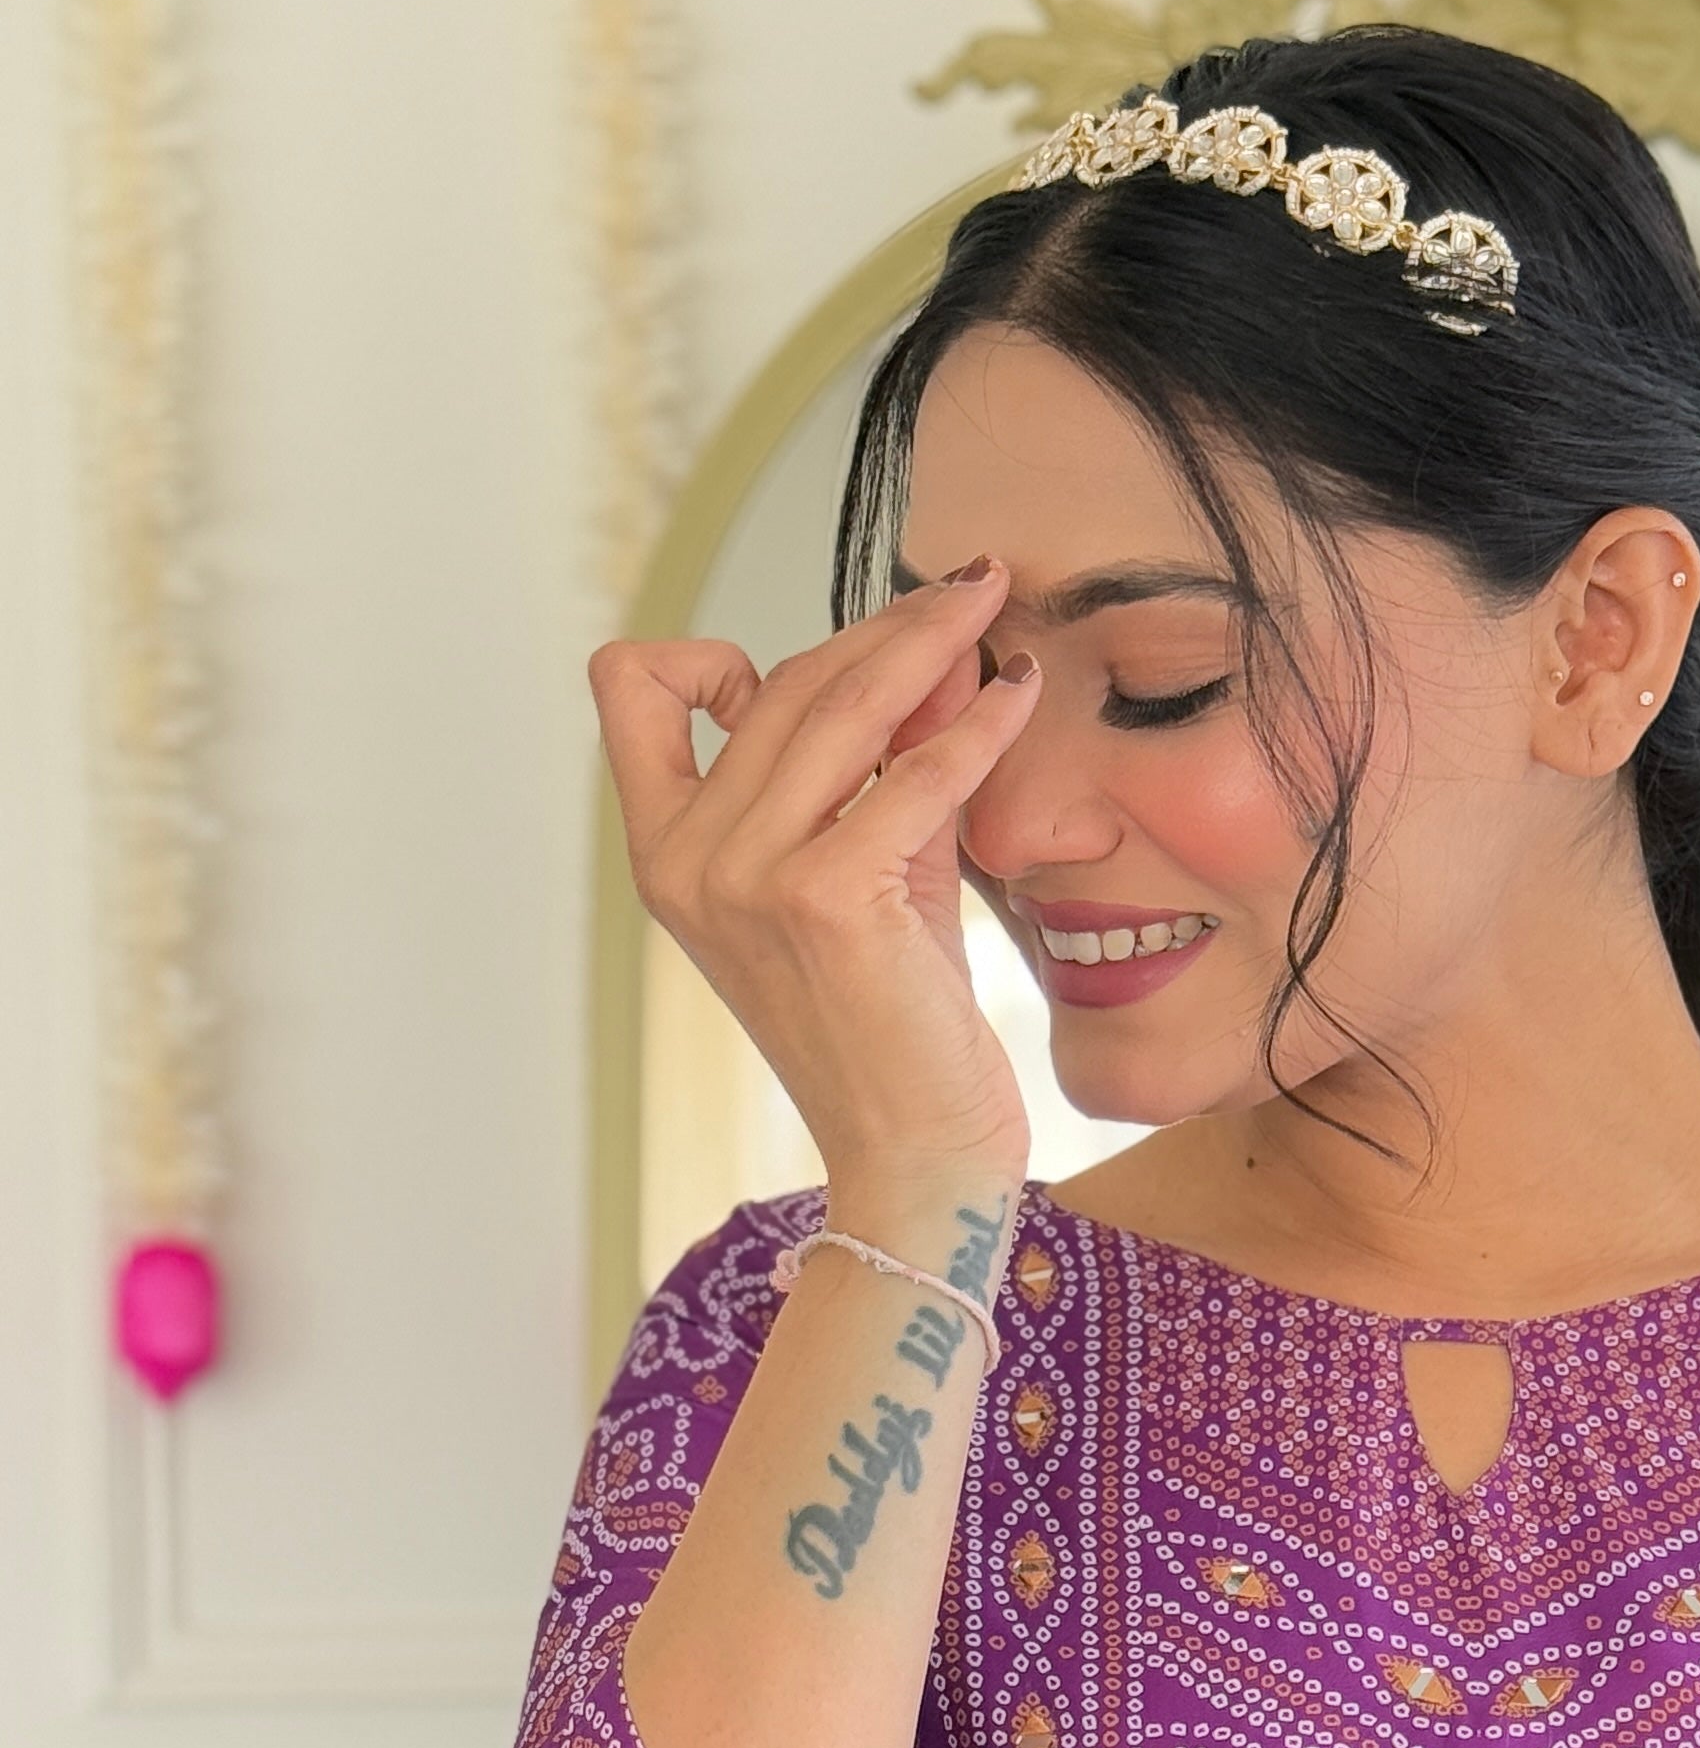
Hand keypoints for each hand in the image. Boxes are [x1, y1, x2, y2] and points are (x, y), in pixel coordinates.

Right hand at [590, 561, 1041, 1238]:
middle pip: (775, 680)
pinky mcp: (825, 897)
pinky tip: (1021, 692)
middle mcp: (688, 859)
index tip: (807, 670)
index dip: (710, 653)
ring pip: (838, 701)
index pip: (630, 687)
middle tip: (964, 592)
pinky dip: (976, 722)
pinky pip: (912, 772)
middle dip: (878, 626)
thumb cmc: (896, 1027)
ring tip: (990, 605)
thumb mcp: (872, 874)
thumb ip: (883, 769)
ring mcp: (747, 878)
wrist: (915, 1155)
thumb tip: (934, 646)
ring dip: (927, 638)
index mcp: (666, 853)